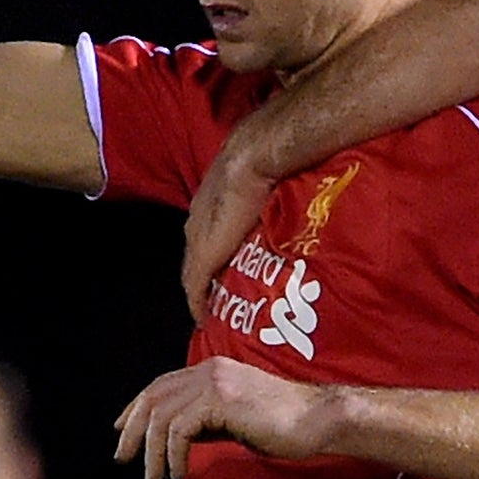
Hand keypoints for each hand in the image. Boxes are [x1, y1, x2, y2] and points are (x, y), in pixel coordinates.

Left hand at [113, 357, 336, 478]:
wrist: (317, 420)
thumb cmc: (282, 424)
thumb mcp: (234, 419)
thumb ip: (205, 420)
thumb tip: (175, 436)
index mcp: (211, 370)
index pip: (160, 385)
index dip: (136, 407)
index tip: (122, 430)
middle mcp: (208, 370)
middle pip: (154, 397)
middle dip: (134, 429)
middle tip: (123, 457)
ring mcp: (215, 382)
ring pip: (163, 416)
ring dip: (152, 451)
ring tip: (152, 477)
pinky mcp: (221, 400)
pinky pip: (180, 429)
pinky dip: (172, 454)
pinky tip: (176, 472)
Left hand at [182, 123, 280, 323]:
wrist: (254, 159)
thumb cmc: (263, 162)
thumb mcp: (258, 185)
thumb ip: (263, 199)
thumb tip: (286, 203)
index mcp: (207, 207)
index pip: (204, 239)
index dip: (211, 258)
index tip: (221, 273)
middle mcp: (196, 224)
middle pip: (194, 260)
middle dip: (205, 279)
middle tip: (220, 299)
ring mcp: (197, 241)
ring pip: (193, 276)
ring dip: (203, 294)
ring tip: (214, 311)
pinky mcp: (203, 257)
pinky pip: (196, 289)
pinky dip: (199, 305)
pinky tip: (205, 320)